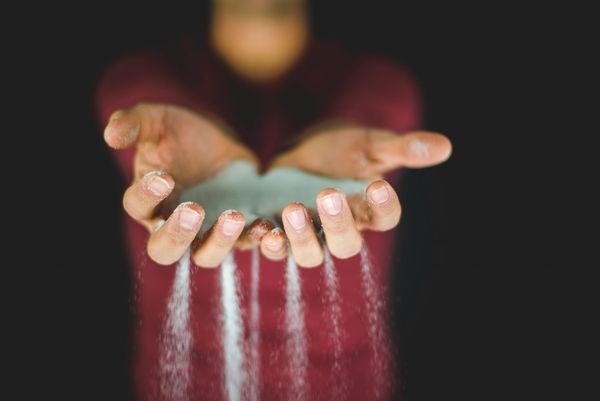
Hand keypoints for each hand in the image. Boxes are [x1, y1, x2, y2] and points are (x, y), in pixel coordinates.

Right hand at [104, 103, 259, 266]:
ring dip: (220, 241)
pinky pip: (245, 244)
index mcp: (147, 201)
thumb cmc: (180, 134)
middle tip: (194, 210)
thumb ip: (135, 123)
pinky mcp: (237, 232)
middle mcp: (172, 225)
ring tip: (235, 216)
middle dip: (177, 235)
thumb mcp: (158, 120)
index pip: (138, 207)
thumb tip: (111, 135)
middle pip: (164, 250)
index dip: (147, 195)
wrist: (219, 143)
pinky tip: (264, 224)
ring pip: (206, 255)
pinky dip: (255, 238)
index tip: (164, 176)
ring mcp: (205, 233)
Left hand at [260, 125, 451, 266]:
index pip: (385, 218)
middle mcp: (341, 230)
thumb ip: (401, 149)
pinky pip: (274, 248)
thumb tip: (444, 146)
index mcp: (369, 211)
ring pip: (309, 254)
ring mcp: (309, 234)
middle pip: (347, 245)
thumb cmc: (342, 150)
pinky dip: (267, 242)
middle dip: (338, 224)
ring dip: (301, 238)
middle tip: (329, 195)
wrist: (303, 152)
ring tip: (293, 209)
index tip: (378, 184)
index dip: (383, 207)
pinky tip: (262, 229)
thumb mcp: (369, 144)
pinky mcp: (278, 231)